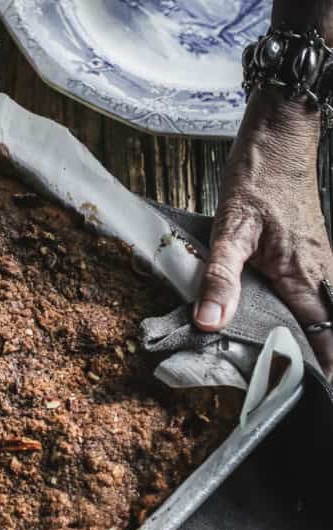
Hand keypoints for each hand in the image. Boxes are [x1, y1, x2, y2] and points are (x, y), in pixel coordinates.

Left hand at [193, 85, 332, 375]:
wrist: (280, 138)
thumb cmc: (257, 178)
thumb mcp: (231, 228)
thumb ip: (220, 277)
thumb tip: (209, 322)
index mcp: (304, 274)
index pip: (324, 334)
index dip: (325, 365)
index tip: (318, 391)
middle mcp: (321, 271)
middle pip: (328, 327)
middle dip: (321, 357)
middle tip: (301, 386)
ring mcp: (320, 260)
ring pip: (324, 310)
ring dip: (313, 336)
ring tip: (292, 365)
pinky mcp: (311, 251)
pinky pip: (317, 291)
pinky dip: (307, 312)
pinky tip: (286, 320)